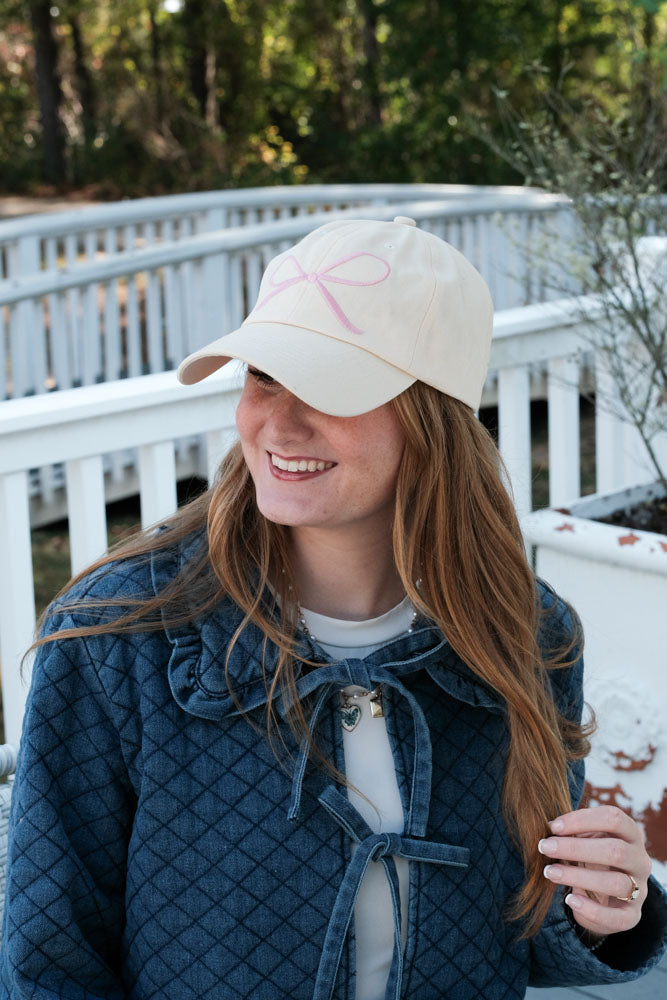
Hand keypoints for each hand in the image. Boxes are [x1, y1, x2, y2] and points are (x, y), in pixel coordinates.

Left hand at [538, 805, 651, 936]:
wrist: (606, 895)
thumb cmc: (592, 856)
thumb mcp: (586, 839)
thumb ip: (574, 831)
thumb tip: (552, 827)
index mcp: (630, 834)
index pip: (614, 819)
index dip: (583, 820)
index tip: (554, 827)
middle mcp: (640, 860)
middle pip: (616, 851)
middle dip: (576, 848)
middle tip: (545, 847)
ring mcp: (640, 889)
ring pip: (617, 883)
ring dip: (579, 877)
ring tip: (550, 872)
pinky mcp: (632, 915)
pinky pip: (619, 917)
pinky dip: (592, 910)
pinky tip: (570, 900)